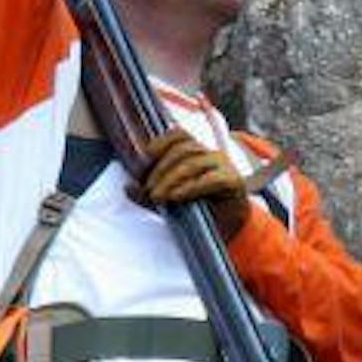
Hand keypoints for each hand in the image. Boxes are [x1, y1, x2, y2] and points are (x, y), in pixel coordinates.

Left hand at [137, 129, 253, 239]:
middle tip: (148, 189)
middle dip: (161, 169)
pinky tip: (177, 197)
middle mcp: (211, 153)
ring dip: (171, 179)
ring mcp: (224, 165)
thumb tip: (128, 187)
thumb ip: (149, 193)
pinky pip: (211, 179)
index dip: (160, 142)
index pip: (179, 135)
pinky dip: (191, 187)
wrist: (228, 226)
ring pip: (194, 163)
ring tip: (158, 196)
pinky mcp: (233, 181)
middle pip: (183, 149)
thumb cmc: (199, 208)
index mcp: (196, 151)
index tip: (144, 158)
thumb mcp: (168, 198)